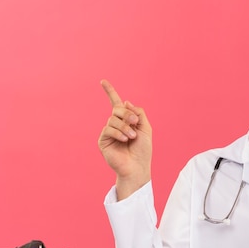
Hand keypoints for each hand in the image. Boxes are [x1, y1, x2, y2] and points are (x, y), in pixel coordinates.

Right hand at [98, 79, 152, 199]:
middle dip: (127, 114)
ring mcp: (108, 132)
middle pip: (117, 108)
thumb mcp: (146, 128)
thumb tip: (126, 101)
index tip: (102, 81)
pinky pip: (108, 129)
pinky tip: (125, 139)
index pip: (116, 103)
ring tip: (132, 137)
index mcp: (126, 120)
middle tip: (135, 123)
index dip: (110, 92)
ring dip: (125, 126)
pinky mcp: (103, 140)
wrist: (137, 166)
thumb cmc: (143, 150)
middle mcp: (115, 124)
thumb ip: (138, 113)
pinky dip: (118, 132)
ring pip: (113, 119)